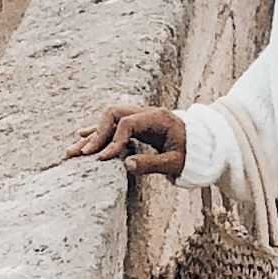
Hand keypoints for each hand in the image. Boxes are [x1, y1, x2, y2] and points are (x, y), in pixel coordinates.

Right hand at [67, 103, 187, 175]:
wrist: (204, 143)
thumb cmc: (192, 153)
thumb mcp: (176, 162)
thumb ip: (153, 163)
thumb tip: (127, 165)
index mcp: (158, 118)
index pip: (128, 124)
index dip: (113, 141)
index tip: (103, 159)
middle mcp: (146, 113)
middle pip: (114, 114)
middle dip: (96, 134)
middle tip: (83, 153)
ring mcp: (140, 117)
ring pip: (110, 119)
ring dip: (93, 134)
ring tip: (74, 150)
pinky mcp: (137, 125)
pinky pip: (114, 125)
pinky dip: (99, 132)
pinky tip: (82, 137)